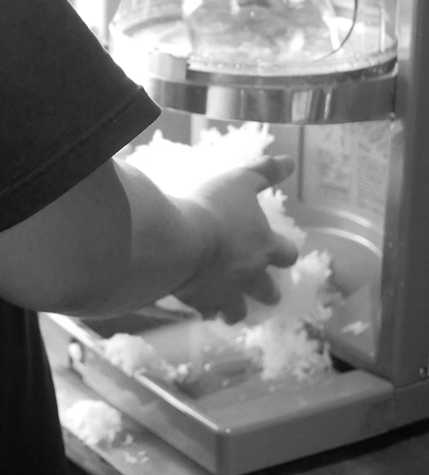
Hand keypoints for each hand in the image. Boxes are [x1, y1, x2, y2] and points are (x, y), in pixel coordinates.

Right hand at [173, 155, 297, 324]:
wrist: (182, 240)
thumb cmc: (214, 207)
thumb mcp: (242, 180)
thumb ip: (267, 171)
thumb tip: (291, 162)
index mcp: (265, 246)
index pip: (288, 255)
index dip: (285, 255)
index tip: (280, 255)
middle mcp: (251, 274)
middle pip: (268, 292)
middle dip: (268, 293)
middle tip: (266, 293)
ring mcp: (227, 292)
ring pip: (239, 311)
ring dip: (237, 309)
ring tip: (231, 309)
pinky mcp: (203, 302)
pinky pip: (208, 313)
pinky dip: (206, 310)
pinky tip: (201, 306)